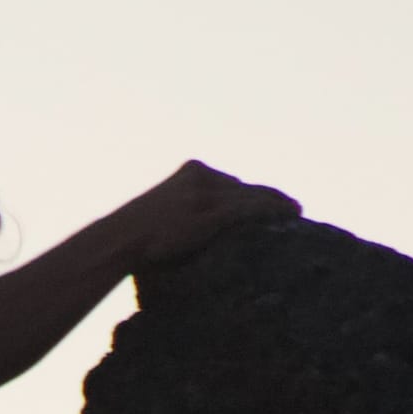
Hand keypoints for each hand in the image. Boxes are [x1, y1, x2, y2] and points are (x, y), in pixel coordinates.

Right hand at [126, 161, 299, 269]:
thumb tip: (184, 233)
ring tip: (297, 211)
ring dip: (277, 203)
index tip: (269, 200)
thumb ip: (179, 215)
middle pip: (244, 186)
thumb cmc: (128, 238)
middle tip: (292, 207)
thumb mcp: (157, 216)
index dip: (252, 192)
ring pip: (252, 195)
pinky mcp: (210, 213)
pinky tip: (292, 215)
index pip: (229, 181)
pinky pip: (250, 209)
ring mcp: (206, 194)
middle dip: (268, 197)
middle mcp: (201, 175)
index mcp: (189, 171)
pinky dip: (273, 210)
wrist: (115, 241)